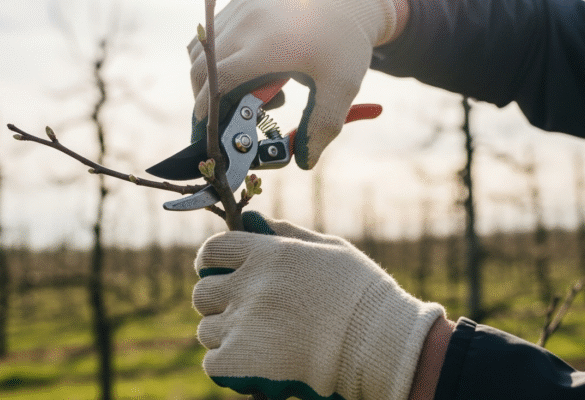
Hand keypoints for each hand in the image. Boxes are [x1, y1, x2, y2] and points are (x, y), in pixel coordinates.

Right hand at [188, 0, 401, 168]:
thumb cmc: (344, 44)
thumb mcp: (342, 87)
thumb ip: (323, 126)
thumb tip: (304, 160)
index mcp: (267, 45)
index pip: (218, 80)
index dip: (207, 109)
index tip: (207, 130)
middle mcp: (246, 23)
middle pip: (202, 68)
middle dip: (207, 99)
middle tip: (235, 116)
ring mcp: (240, 10)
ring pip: (200, 52)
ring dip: (212, 79)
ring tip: (255, 92)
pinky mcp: (239, 5)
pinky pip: (210, 38)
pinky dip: (216, 60)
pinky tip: (248, 71)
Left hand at [193, 213, 444, 399]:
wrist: (380, 344)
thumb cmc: (362, 294)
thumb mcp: (329, 249)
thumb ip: (286, 234)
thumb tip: (253, 219)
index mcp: (268, 253)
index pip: (213, 250)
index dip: (212, 262)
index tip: (219, 273)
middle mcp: (249, 284)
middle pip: (203, 292)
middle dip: (219, 302)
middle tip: (245, 314)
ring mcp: (242, 323)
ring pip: (207, 329)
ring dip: (227, 336)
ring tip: (259, 341)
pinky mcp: (240, 361)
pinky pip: (213, 362)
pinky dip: (229, 366)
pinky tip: (255, 363)